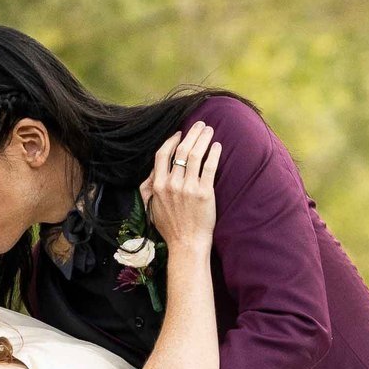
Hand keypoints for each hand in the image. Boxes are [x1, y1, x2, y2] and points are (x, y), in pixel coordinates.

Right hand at [141, 119, 220, 253]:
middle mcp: (172, 184)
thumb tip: (153, 173)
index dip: (171, 140)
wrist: (186, 244)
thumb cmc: (171, 228)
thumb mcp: (153, 207)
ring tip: (210, 130)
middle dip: (191, 133)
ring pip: (195, 155)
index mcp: (157, 185)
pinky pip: (210, 167)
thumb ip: (151, 189)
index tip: (180, 133)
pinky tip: (217, 146)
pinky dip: (214, 154)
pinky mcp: (204, 193)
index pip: (162, 154)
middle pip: (181, 150)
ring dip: (203, 138)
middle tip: (200, 124)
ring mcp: (188, 188)